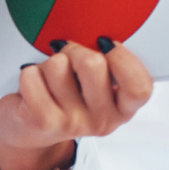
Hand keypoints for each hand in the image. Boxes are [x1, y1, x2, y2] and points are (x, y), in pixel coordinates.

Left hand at [0, 37, 154, 169]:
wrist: (30, 132)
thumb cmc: (66, 99)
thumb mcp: (96, 87)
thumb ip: (107, 65)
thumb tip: (100, 37)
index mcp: (122, 110)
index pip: (139, 86)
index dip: (123, 58)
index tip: (106, 45)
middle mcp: (101, 120)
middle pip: (94, 63)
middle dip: (76, 50)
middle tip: (68, 59)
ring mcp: (73, 123)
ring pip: (58, 64)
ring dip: (49, 63)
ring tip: (49, 79)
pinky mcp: (43, 121)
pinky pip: (32, 76)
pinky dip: (29, 73)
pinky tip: (35, 86)